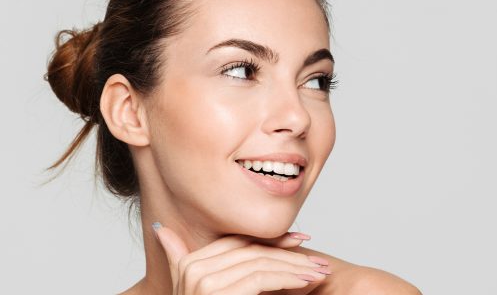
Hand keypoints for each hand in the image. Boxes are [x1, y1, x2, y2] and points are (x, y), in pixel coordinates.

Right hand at [153, 223, 331, 293]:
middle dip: (288, 253)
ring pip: (260, 262)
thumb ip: (178, 256)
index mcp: (190, 262)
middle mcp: (193, 267)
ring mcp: (202, 279)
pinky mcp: (215, 290)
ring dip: (294, 266)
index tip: (298, 241)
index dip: (271, 240)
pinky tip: (306, 282)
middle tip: (316, 258)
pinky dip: (288, 278)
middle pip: (252, 250)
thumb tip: (160, 227)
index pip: (239, 243)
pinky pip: (261, 278)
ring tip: (318, 271)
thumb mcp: (192, 288)